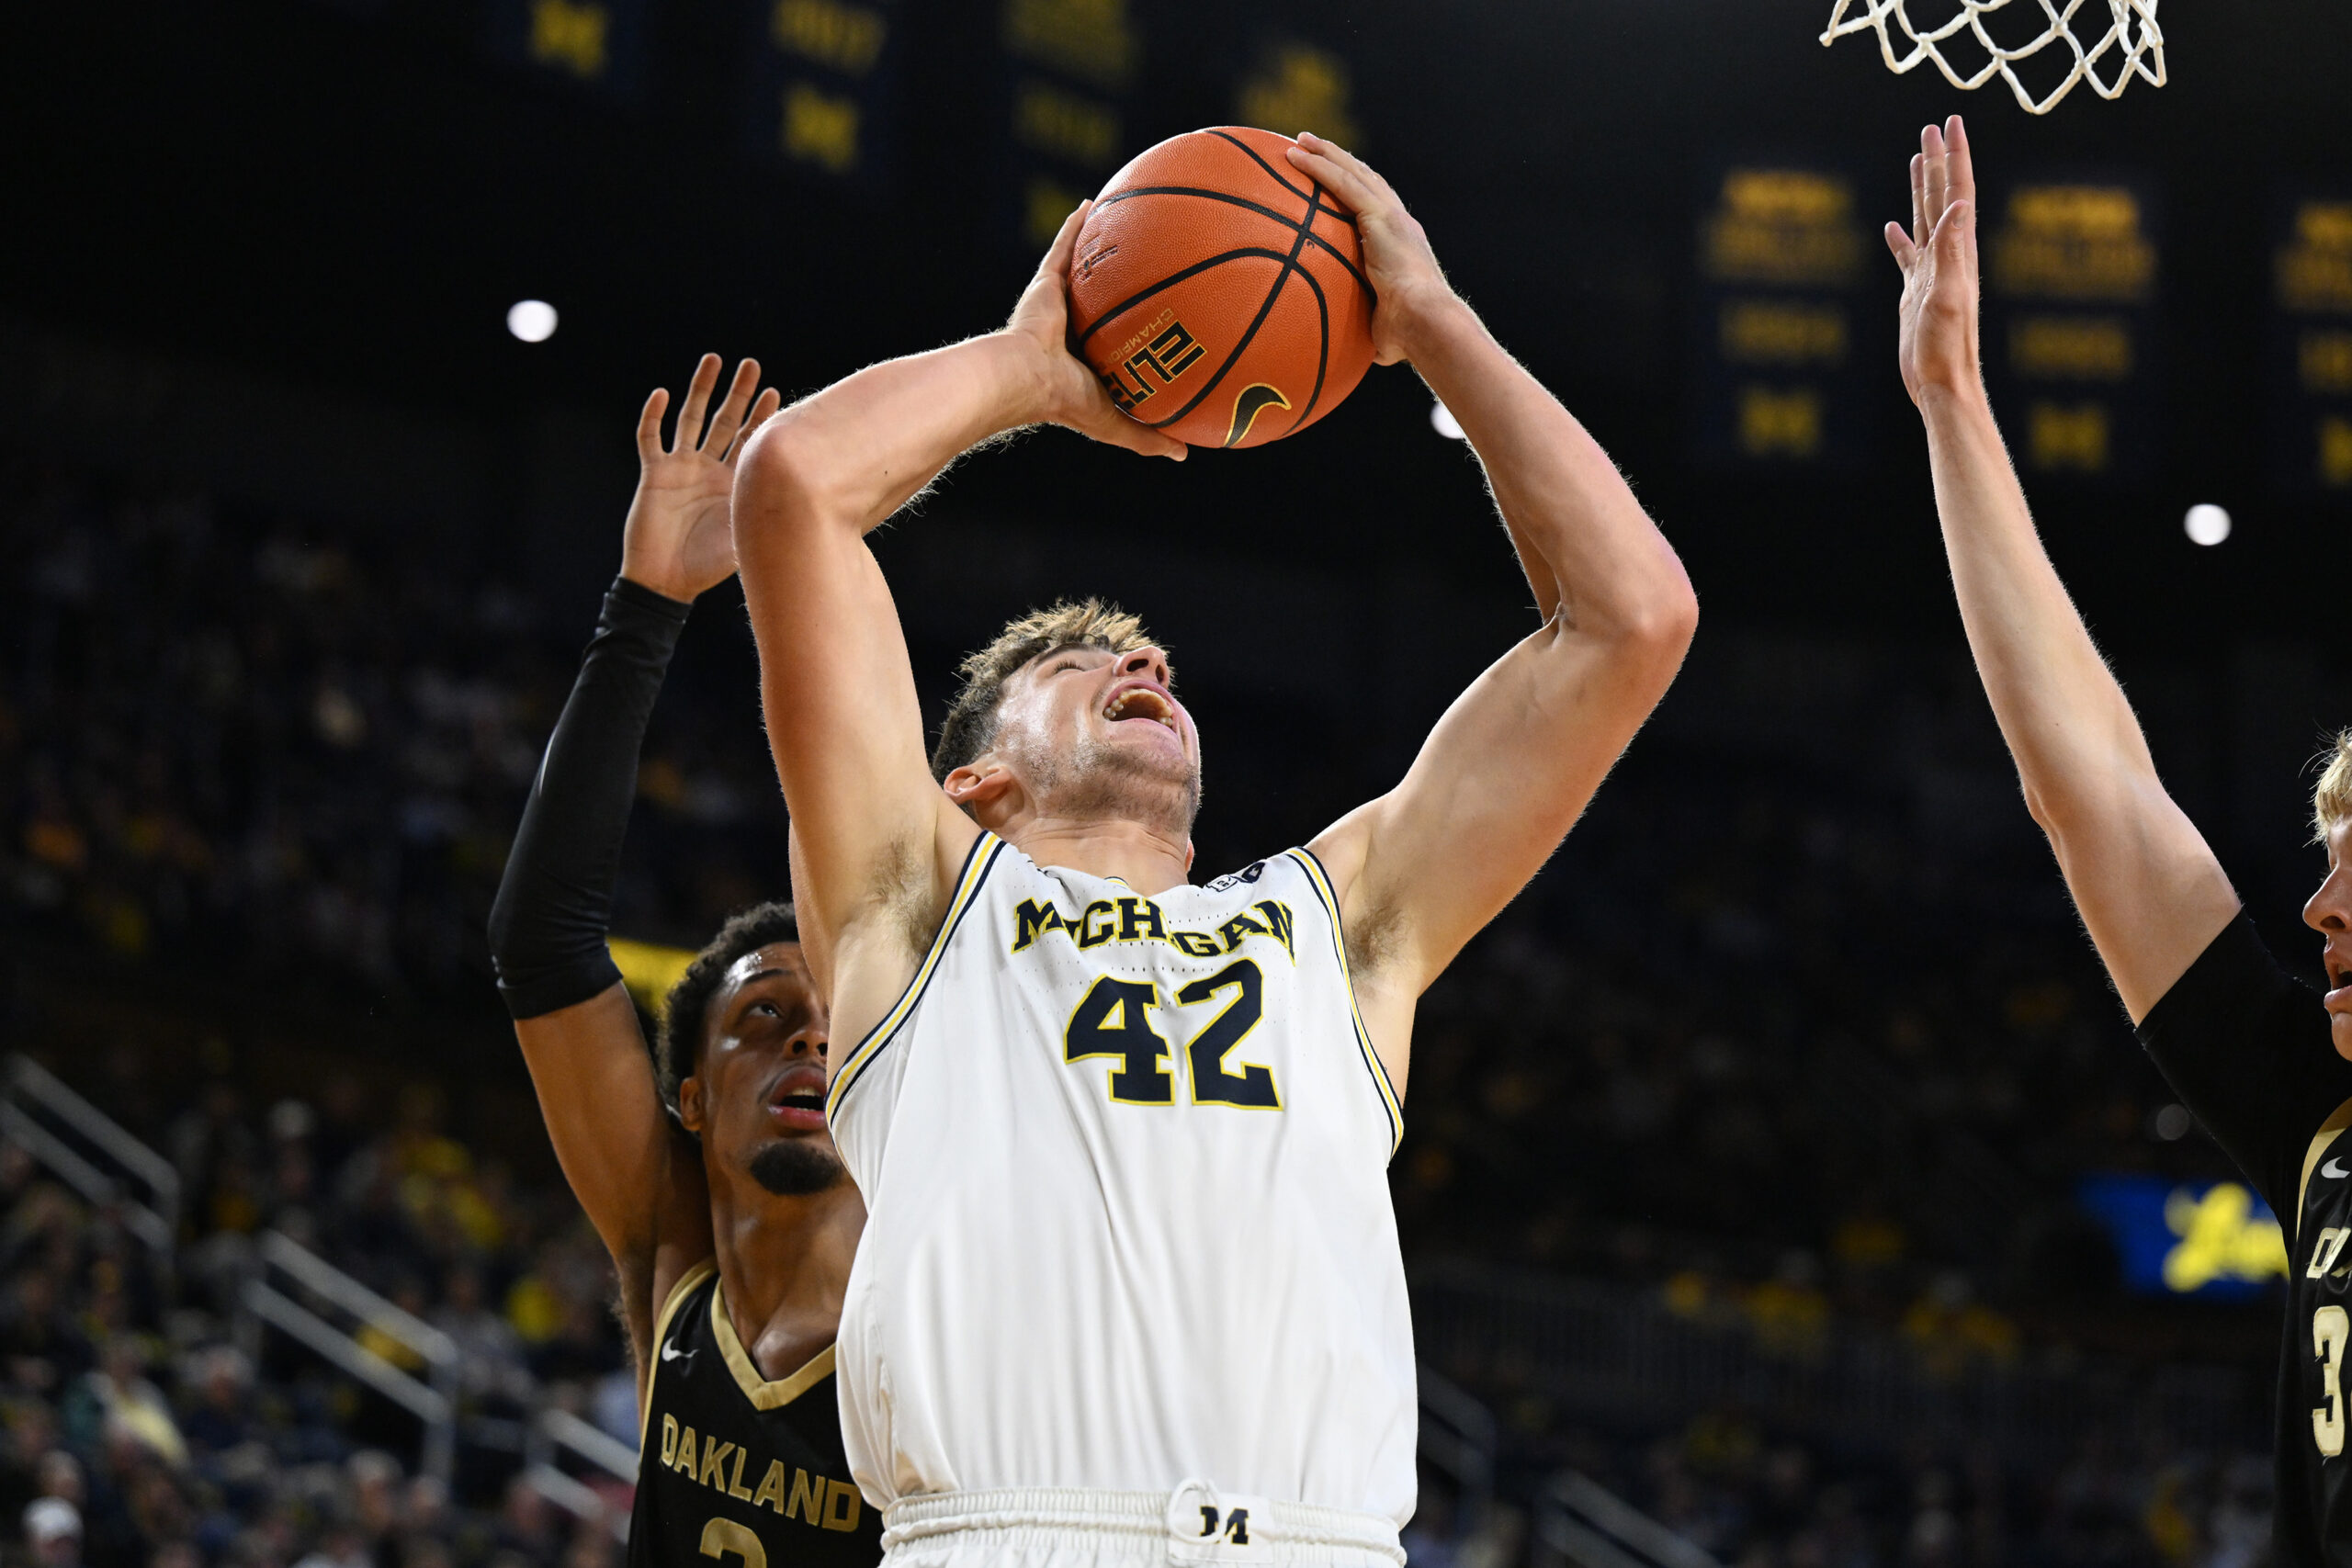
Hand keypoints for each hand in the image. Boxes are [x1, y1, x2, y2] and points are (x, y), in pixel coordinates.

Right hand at [620, 355, 783, 600]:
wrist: (667, 582)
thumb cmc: (708, 566)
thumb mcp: (748, 538)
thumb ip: (773, 521)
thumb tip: (821, 514)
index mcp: (733, 482)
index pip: (750, 441)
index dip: (762, 417)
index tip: (776, 393)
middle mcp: (708, 469)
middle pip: (725, 421)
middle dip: (738, 393)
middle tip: (751, 365)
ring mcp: (680, 468)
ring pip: (691, 419)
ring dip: (700, 390)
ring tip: (713, 360)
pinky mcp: (654, 475)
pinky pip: (651, 439)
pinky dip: (653, 417)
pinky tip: (661, 394)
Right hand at [1003, 203, 1186, 459]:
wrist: (1025, 378)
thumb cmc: (1068, 402)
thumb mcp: (1118, 423)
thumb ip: (1149, 436)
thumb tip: (1186, 453)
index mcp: (1089, 360)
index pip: (1119, 342)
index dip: (1138, 330)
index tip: (1165, 318)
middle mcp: (1075, 329)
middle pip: (1105, 301)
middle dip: (1125, 286)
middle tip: (1156, 265)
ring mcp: (1059, 304)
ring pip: (1086, 271)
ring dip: (1101, 249)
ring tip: (1126, 224)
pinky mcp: (1045, 283)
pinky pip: (1064, 247)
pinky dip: (1076, 226)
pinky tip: (1093, 203)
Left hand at [1283, 133, 1458, 365]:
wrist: (1427, 323)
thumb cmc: (1407, 337)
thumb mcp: (1381, 331)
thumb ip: (1365, 330)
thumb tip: (1343, 350)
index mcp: (1401, 244)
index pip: (1376, 208)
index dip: (1356, 190)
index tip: (1335, 181)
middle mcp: (1398, 223)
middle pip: (1365, 180)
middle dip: (1339, 161)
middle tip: (1312, 147)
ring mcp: (1391, 216)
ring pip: (1352, 172)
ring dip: (1325, 153)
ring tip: (1299, 141)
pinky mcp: (1381, 217)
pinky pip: (1342, 183)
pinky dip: (1318, 166)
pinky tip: (1295, 156)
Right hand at [1886, 116, 1982, 406]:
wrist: (1941, 383)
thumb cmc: (1947, 347)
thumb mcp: (1948, 295)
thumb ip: (1952, 250)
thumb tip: (1961, 204)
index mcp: (1958, 252)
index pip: (1959, 192)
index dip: (1955, 157)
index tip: (1951, 123)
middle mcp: (1948, 257)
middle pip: (1942, 197)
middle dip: (1938, 161)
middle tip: (1932, 128)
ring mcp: (1930, 274)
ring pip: (1924, 219)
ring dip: (1923, 188)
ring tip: (1918, 159)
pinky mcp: (1914, 293)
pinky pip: (1906, 255)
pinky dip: (1899, 237)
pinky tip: (1892, 227)